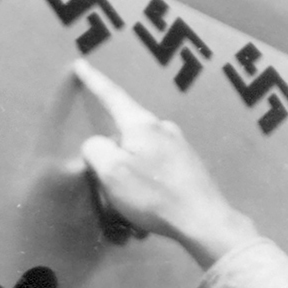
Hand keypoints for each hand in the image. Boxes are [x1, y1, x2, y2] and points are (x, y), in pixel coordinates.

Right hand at [72, 59, 258, 266]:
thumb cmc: (155, 195)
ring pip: (144, 156)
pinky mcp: (191, 168)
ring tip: (132, 211)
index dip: (93, 82)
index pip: (112, 96)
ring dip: (134, 180)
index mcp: (142, 123)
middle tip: (111, 185)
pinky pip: (160, 173)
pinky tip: (151, 213)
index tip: (82, 65)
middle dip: (115, 156)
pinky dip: (150, 190)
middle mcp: (164, 129)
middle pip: (127, 132)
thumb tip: (98, 145)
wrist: (205, 222)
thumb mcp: (111, 172)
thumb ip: (95, 150)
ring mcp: (181, 148)